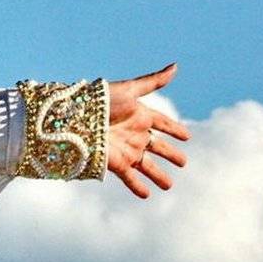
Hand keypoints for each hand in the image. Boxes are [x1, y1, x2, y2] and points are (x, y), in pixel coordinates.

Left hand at [106, 62, 190, 198]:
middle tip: (183, 162)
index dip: (174, 129)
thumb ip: (153, 82)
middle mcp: (135, 134)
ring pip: (146, 165)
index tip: (187, 136)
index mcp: (139, 115)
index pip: (162, 123)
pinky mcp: (116, 163)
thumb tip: (176, 66)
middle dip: (170, 154)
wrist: (75, 119)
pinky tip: (146, 195)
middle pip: (157, 147)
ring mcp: (126, 150)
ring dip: (157, 175)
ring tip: (168, 185)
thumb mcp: (129, 90)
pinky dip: (138, 186)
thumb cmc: (102, 100)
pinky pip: (130, 178)